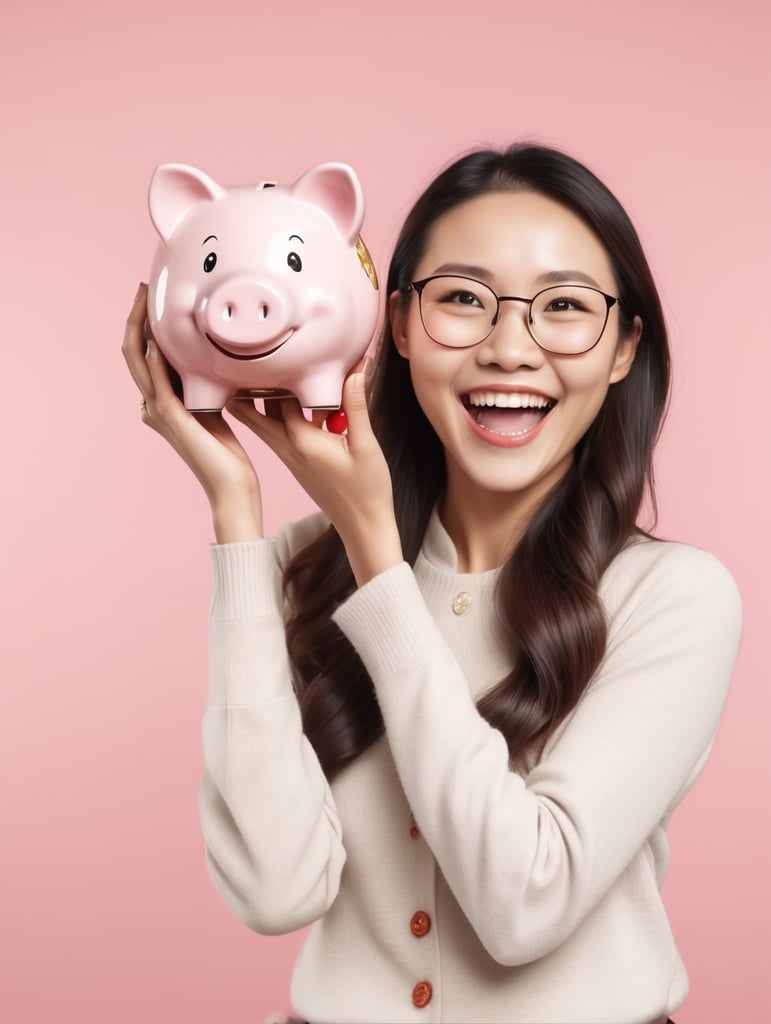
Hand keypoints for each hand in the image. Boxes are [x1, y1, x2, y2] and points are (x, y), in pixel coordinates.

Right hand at [122, 284, 262, 541]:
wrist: (230, 485)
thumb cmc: (227, 453)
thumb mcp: (214, 408)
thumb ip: (203, 388)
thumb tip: (210, 363)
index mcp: (160, 402)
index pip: (144, 355)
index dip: (144, 325)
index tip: (152, 299)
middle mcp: (152, 405)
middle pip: (134, 352)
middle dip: (136, 318)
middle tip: (142, 288)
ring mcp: (160, 413)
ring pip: (138, 363)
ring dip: (139, 329)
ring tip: (143, 302)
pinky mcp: (174, 421)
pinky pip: (159, 386)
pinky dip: (156, 363)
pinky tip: (157, 343)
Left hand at [226, 362, 403, 584]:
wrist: (363, 527)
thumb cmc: (368, 490)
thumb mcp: (366, 445)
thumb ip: (357, 406)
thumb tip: (354, 371)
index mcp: (302, 441)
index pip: (276, 398)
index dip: (270, 371)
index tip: (258, 348)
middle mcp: (289, 448)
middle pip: (255, 411)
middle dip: (246, 386)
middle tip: (237, 356)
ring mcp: (291, 457)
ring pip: (264, 422)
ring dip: (261, 398)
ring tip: (257, 369)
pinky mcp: (298, 463)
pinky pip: (280, 431)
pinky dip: (279, 413)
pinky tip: (293, 398)